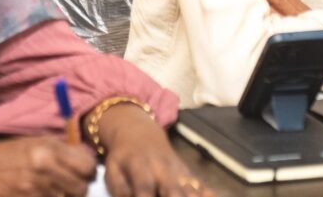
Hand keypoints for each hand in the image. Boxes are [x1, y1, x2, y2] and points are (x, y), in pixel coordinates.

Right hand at [0, 135, 97, 196]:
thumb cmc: (2, 156)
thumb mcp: (32, 143)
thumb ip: (60, 151)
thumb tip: (86, 160)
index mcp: (49, 148)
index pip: (87, 165)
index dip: (86, 172)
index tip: (81, 174)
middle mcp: (45, 167)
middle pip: (81, 188)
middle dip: (76, 190)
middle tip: (64, 187)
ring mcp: (35, 189)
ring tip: (45, 191)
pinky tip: (35, 195)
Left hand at [94, 102, 213, 196]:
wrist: (139, 132)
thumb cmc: (124, 156)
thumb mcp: (113, 168)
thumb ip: (118, 188)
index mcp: (140, 168)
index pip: (144, 188)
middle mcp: (163, 170)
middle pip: (173, 190)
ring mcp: (178, 171)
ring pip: (191, 189)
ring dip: (194, 196)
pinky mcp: (188, 174)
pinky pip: (202, 186)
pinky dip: (209, 194)